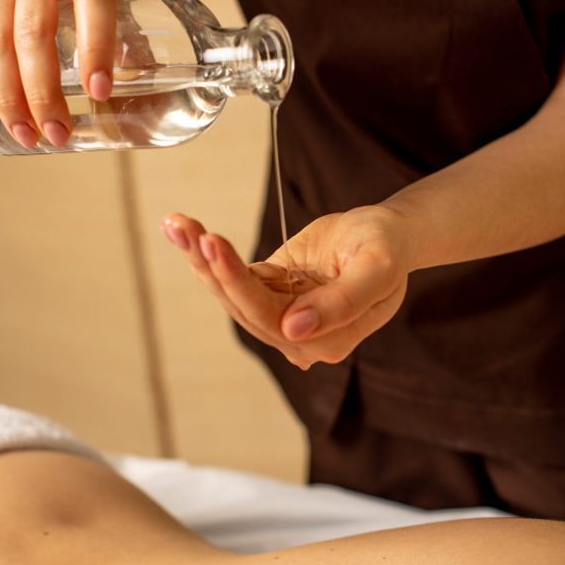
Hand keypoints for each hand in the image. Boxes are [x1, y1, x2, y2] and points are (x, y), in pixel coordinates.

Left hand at [161, 205, 410, 369]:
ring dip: (200, 257)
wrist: (387, 236)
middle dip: (209, 264)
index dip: (237, 281)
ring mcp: (281, 316)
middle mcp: (298, 337)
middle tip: (183, 226)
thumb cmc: (387, 248)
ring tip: (177, 224)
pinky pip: (233, 277)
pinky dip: (207, 254)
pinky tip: (184, 230)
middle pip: (241, 305)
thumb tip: (294, 332)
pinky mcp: (269, 293)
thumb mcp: (376, 269)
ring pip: (230, 293)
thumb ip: (343, 303)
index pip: (270, 316)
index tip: (212, 243)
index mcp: (327, 340)